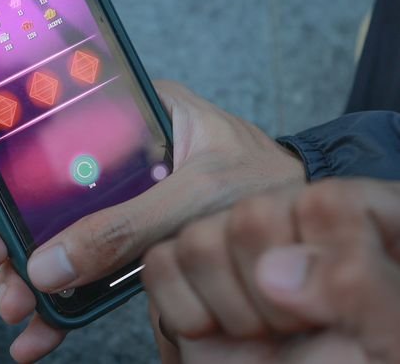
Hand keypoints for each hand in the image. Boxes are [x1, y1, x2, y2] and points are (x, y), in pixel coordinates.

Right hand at [0, 80, 305, 361]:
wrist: (304, 224)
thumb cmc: (264, 182)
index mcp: (130, 112)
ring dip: (30, 272)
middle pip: (43, 186)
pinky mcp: (131, 239)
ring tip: (16, 306)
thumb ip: (126, 226)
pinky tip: (43, 331)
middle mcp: (117, 152)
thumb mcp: (195, 196)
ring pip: (59, 231)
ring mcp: (121, 198)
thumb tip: (49, 264)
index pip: (50, 116)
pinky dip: (65, 301)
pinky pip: (88, 265)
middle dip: (10, 229)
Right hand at [143, 178, 399, 363]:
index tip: (345, 308)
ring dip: (231, 308)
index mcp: (359, 215)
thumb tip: (277, 272)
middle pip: (251, 216)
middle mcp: (290, 216)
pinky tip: (221, 327)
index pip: (328, 202)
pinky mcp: (184, 268)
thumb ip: (363, 286)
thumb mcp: (390, 334)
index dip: (331, 264)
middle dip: (272, 292)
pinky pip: (159, 264)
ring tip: (265, 329)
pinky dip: (187, 311)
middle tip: (300, 325)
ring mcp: (233, 240)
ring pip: (197, 240)